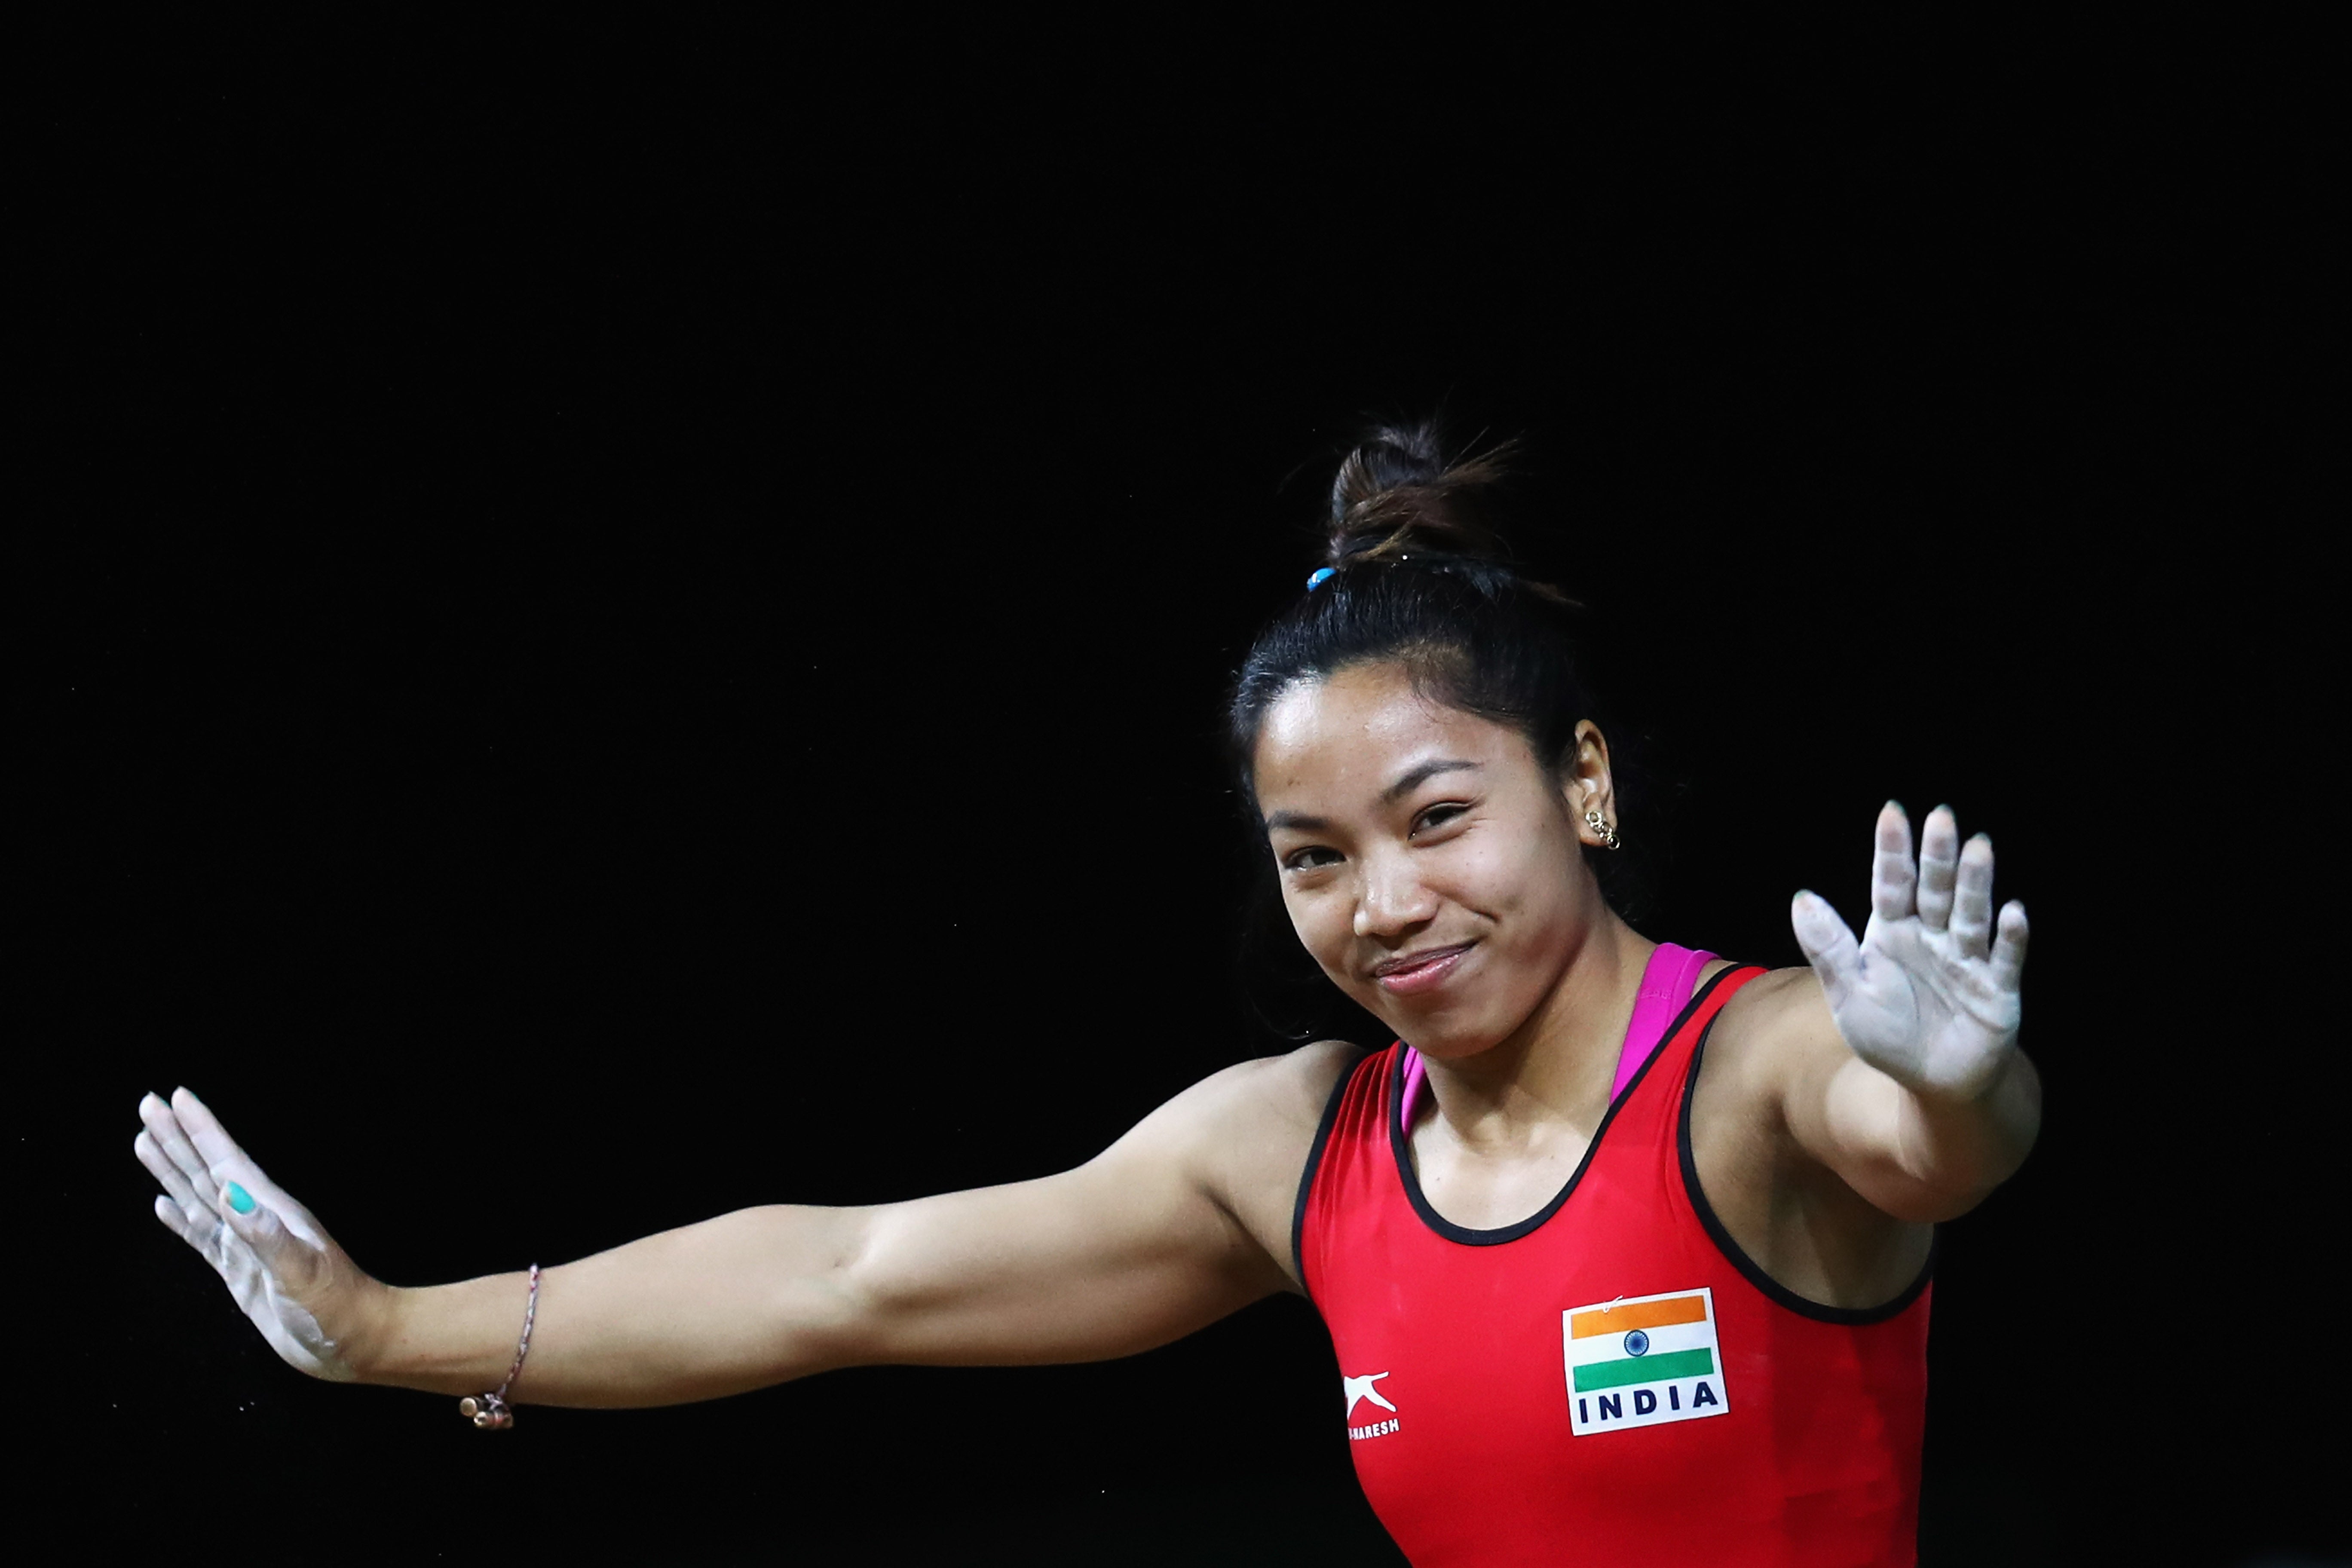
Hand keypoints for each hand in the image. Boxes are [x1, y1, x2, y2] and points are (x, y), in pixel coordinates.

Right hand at [135, 1088, 380, 1380]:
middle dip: (177, 1138)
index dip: (200, 1129)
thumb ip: (268, 1235)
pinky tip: (162, 1204)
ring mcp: (246, 1245)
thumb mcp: (304, 1271)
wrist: (356, 1339)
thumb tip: (231, 1194)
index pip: (227, 1161)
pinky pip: (202, 1237)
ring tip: (145, 1141)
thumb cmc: (338, 1306)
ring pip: (198, 1197)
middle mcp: (256, 1220)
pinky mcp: (240, 1271)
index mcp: (270, 1211)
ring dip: (172, 1170)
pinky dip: (180, 1219)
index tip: (174, 1097)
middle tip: (147, 1103)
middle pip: (206, 1169)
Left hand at [1790, 803, 2027, 1101]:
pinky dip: (2011, 937)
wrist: (1933, 1083)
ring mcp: (1967, 960)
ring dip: (1975, 883)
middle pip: (1935, 890)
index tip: (1892, 812)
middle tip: (1941, 817)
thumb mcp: (1849, 993)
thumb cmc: (1889, 1035)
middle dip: (1937, 856)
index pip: (1891, 884)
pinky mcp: (1997, 989)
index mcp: (1892, 933)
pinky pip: (2005, 959)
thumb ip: (1828, 948)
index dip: (1892, 850)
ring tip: (1979, 847)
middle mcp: (1932, 938)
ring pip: (1971, 914)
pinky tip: (2013, 912)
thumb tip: (1801, 898)